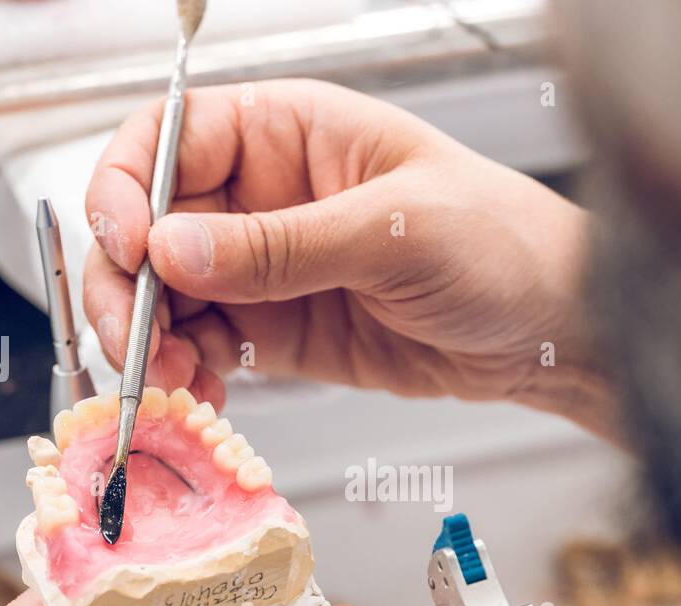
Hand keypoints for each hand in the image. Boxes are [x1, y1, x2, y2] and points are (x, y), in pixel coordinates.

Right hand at [84, 79, 612, 437]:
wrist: (551, 331)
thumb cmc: (504, 244)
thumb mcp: (394, 232)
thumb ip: (281, 245)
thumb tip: (173, 248)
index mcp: (290, 132)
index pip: (170, 138)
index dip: (128, 185)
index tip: (129, 244)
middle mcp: (265, 196)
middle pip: (151, 224)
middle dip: (129, 282)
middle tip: (134, 339)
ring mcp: (268, 268)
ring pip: (169, 295)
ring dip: (151, 340)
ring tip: (169, 381)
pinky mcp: (280, 331)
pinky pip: (207, 347)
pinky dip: (189, 375)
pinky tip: (200, 396)